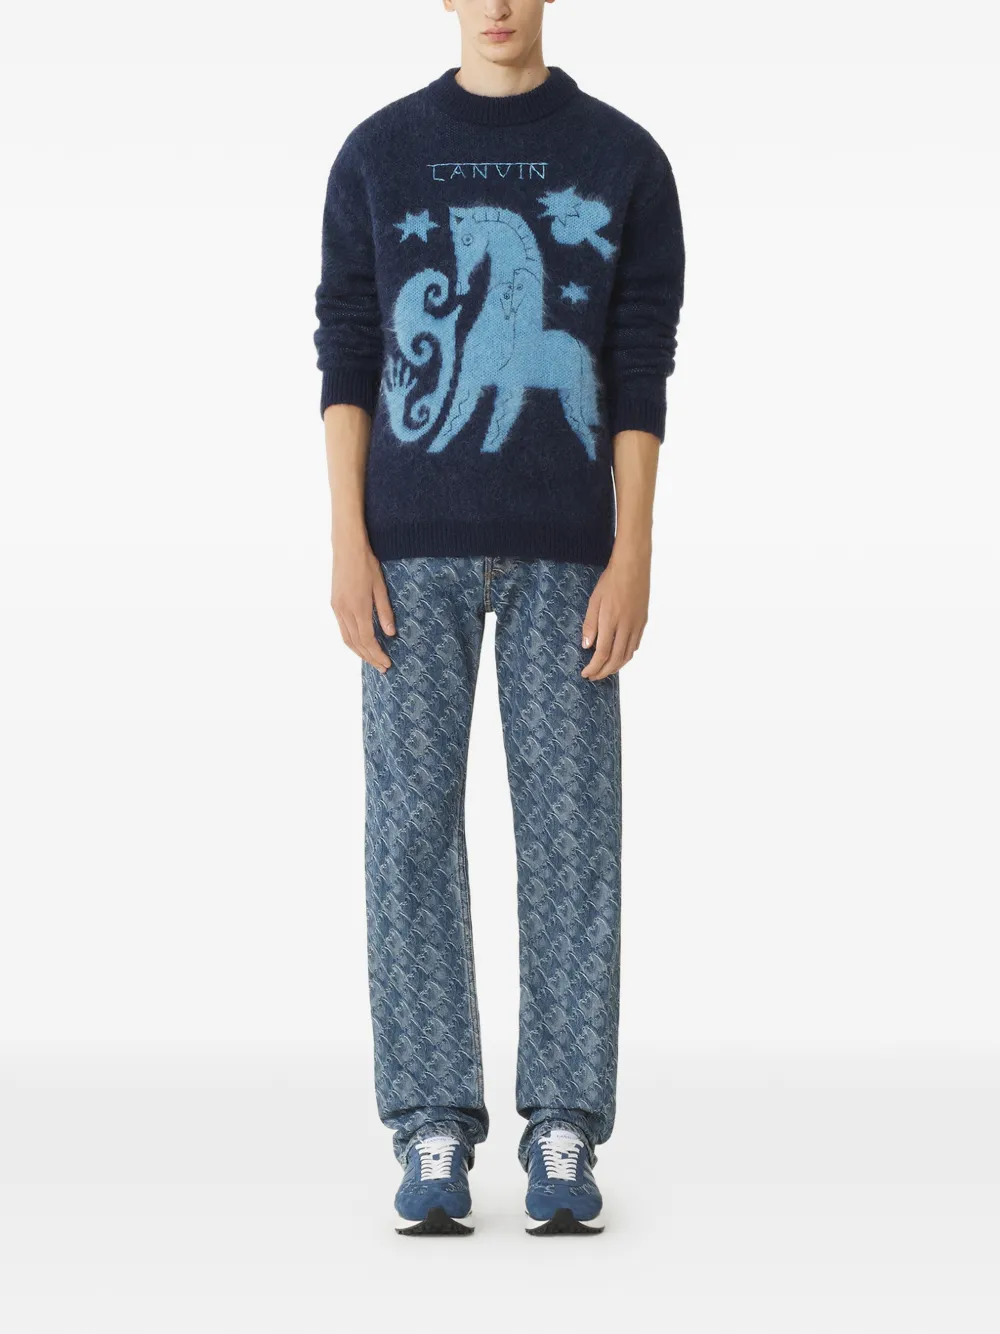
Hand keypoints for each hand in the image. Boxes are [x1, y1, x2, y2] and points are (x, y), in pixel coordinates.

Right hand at [331, 540, 395, 672]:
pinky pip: (342, 629)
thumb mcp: (380, 587)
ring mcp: (337, 608)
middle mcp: (344, 611)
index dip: (377, 654)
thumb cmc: (367, 563)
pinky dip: (352, 640)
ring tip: (373, 660)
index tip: (387, 664)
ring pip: (347, 638)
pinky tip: (361, 643)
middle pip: (356, 643)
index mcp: (358, 607)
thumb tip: (391, 634)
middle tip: (382, 668)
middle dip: (369, 658)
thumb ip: (385, 612)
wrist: (347, 547)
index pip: (367, 639)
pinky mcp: (334, 604)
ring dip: (359, 652)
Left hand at [580, 544, 650, 680]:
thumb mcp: (594, 601)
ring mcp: (637, 625)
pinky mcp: (643, 621)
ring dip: (616, 666)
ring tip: (605, 670)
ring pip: (628, 654)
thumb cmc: (610, 581)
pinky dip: (627, 655)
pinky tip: (620, 656)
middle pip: (616, 659)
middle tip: (593, 677)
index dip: (594, 667)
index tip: (586, 674)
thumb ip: (590, 625)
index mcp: (611, 622)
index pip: (602, 654)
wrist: (633, 567)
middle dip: (604, 672)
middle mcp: (626, 627)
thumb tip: (587, 646)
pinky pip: (635, 645)